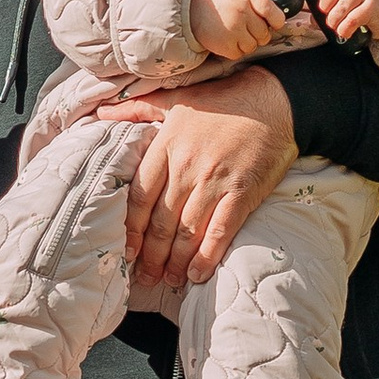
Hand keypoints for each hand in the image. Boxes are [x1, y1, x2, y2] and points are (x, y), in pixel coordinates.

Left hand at [98, 62, 297, 294]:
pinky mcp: (242, 191)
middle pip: (161, 220)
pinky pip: (220, 230)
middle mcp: (188, 166)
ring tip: (169, 279)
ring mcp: (216, 180)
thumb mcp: (176, 99)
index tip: (127, 250)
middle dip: (152, 254)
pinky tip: (196, 273)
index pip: (140, 196)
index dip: (131, 228)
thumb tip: (101, 113)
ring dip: (176, 261)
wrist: (276, 100)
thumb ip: (137, 109)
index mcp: (167, 144)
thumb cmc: (223, 101)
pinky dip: (207, 256)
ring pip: (187, 230)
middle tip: (146, 276)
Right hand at [191, 0, 285, 61]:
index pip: (271, 9)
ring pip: (253, 45)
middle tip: (248, 29)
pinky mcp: (225, 45)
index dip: (277, 19)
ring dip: (247, 43)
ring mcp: (234, 30)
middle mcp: (242, 12)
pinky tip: (227, 41)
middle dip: (259, 33)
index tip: (275, 23)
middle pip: (264, 33)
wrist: (185, 10)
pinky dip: (235, 50)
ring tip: (236, 34)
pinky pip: (240, 53)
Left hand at [309, 0, 378, 45]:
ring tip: (333, 26)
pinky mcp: (374, 4)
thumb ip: (331, 2)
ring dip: (334, 18)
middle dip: (325, 1)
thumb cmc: (366, 3)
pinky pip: (354, 17)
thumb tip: (312, 18)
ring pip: (344, 3)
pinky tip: (343, 32)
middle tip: (322, 12)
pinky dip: (345, 27)